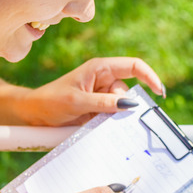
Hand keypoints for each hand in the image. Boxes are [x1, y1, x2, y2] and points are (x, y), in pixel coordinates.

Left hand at [19, 57, 164, 125]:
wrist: (32, 115)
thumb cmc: (50, 101)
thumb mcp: (76, 102)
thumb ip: (103, 102)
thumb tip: (130, 104)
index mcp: (100, 68)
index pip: (133, 66)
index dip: (149, 76)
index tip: (159, 92)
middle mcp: (104, 79)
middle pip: (129, 90)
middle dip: (126, 105)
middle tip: (110, 117)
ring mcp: (102, 95)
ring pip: (122, 106)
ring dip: (115, 116)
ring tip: (94, 121)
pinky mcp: (99, 109)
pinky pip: (114, 116)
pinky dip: (111, 123)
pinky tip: (98, 127)